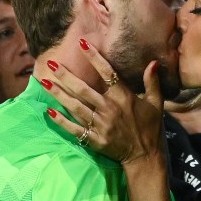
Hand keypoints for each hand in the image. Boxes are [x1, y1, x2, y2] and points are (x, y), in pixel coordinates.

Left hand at [43, 40, 165, 166]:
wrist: (145, 156)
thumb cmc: (150, 127)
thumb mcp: (156, 103)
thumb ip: (152, 82)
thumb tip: (153, 62)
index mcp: (123, 98)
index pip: (107, 73)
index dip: (94, 58)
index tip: (82, 44)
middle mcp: (109, 109)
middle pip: (83, 90)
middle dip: (66, 76)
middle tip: (51, 63)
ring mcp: (100, 125)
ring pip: (75, 107)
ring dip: (58, 94)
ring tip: (44, 82)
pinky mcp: (94, 139)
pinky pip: (74, 128)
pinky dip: (61, 121)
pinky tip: (49, 111)